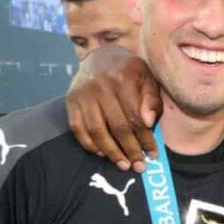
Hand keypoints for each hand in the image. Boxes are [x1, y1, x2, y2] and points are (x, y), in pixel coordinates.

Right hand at [66, 45, 162, 172]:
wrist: (100, 56)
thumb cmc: (129, 71)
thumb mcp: (147, 78)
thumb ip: (152, 100)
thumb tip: (148, 123)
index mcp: (122, 78)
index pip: (135, 118)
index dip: (145, 139)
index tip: (152, 155)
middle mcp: (100, 86)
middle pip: (117, 127)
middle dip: (130, 150)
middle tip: (139, 166)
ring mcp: (83, 95)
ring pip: (97, 132)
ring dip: (111, 153)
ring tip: (123, 165)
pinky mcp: (71, 102)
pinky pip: (78, 130)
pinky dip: (90, 145)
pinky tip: (103, 153)